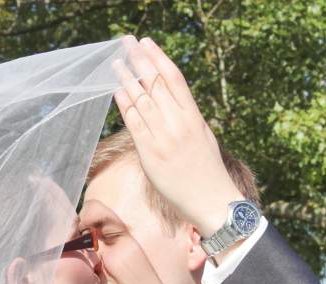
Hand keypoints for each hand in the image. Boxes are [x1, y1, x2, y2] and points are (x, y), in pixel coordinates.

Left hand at [111, 35, 243, 237]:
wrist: (210, 199)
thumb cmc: (206, 170)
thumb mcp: (201, 136)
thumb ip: (185, 119)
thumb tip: (170, 104)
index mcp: (193, 116)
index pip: (173, 78)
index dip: (158, 58)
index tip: (147, 43)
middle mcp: (178, 122)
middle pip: (155, 83)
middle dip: (139, 61)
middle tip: (126, 42)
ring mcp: (163, 137)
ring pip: (142, 100)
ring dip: (127, 79)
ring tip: (116, 63)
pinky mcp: (150, 153)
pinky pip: (134, 123)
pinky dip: (124, 104)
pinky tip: (116, 91)